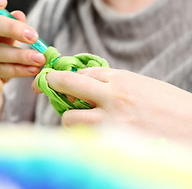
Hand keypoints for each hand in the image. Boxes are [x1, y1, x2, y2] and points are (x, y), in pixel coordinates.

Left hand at [32, 67, 191, 139]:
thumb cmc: (171, 108)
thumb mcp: (143, 86)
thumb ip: (114, 84)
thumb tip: (88, 84)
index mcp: (121, 79)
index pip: (83, 72)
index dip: (69, 76)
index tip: (58, 78)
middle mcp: (112, 96)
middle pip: (67, 83)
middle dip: (51, 82)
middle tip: (43, 85)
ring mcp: (109, 120)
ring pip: (69, 116)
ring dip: (68, 117)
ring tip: (78, 120)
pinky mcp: (110, 142)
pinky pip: (82, 138)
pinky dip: (80, 135)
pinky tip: (88, 134)